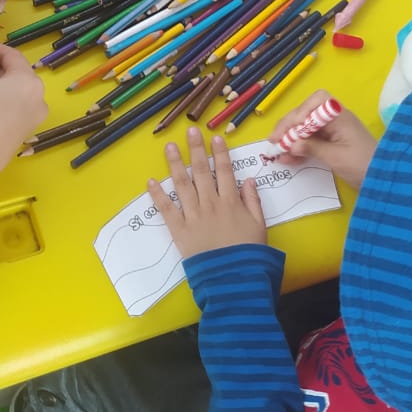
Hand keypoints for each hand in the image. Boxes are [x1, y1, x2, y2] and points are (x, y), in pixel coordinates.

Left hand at [149, 127, 265, 259]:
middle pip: (201, 172)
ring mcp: (193, 216)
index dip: (220, 153)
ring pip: (182, 185)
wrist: (233, 280)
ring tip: (169, 147)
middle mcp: (210, 204)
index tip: (215, 137)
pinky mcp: (179, 231)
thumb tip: (248, 179)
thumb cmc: (250, 255)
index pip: (224, 171)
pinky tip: (150, 181)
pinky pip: (167, 210)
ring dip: (174, 164)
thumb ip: (253, 202)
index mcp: (231, 202)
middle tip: (190, 132)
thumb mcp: (260, 226)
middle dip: (196, 150)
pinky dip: (157, 195)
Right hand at [269, 90, 375, 190]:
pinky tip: (287, 159)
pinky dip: (298, 148)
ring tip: (277, 153)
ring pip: (305, 128)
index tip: (290, 130)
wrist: (385, 181)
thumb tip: (290, 144)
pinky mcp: (331, 143)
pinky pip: (310, 141)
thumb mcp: (336, 157)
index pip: (316, 102)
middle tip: (274, 142)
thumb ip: (312, 148)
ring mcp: (333, 131)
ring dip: (290, 139)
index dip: (300, 112)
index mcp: (340, 116)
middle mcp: (335, 119)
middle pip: (306, 114)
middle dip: (289, 127)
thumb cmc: (363, 165)